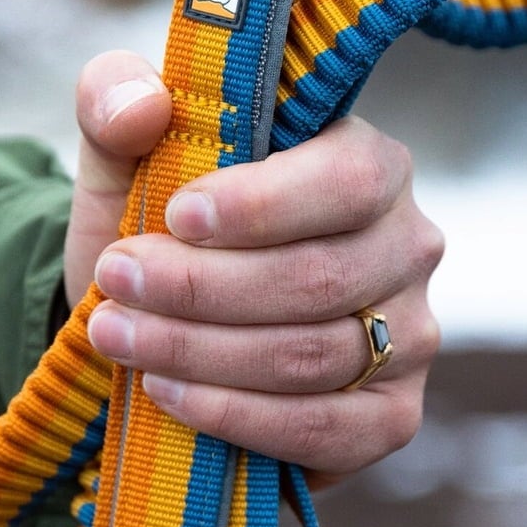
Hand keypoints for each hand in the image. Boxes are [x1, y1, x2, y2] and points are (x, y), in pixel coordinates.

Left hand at [65, 50, 443, 482]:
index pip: (346, 182)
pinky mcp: (391, 415)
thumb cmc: (162, 225)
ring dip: (202, 352)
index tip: (175, 216)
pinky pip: (325, 429)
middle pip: (317, 279)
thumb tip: (140, 106)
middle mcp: (409, 248)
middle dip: (201, 288)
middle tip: (116, 282)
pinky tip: (173, 396)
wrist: (167, 321)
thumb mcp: (125, 153)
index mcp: (370, 164)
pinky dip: (239, 417)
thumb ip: (115, 97)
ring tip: (118, 336)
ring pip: (311, 356)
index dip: (262, 206)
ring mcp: (411, 337)